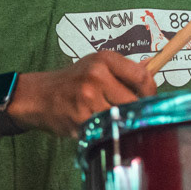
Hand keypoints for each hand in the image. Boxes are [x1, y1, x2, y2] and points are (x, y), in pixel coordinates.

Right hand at [9, 51, 155, 136]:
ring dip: (117, 122)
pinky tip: (92, 122)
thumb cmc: (72, 81)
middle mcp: (97, 75)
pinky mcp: (80, 118)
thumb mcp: (96, 65)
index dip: (150, 92)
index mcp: (105, 59)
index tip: (148, 99)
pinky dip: (102, 129)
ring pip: (120, 118)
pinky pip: (104, 129)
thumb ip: (123, 72)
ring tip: (105, 116)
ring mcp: (88, 98)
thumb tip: (152, 79)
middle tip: (127, 113)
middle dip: (134, 111)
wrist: (38, 96)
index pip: (142, 76)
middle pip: (134, 101)